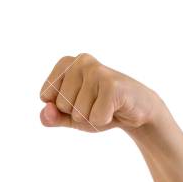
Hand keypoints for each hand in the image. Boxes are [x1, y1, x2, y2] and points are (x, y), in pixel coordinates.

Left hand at [38, 53, 161, 132]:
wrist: (136, 110)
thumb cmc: (99, 109)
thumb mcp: (70, 116)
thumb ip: (52, 117)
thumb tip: (46, 111)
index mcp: (66, 63)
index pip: (45, 96)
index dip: (62, 107)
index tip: (80, 100)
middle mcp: (80, 61)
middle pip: (61, 105)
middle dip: (77, 114)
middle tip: (96, 103)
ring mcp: (97, 70)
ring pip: (78, 113)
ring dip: (91, 118)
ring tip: (105, 105)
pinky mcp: (112, 84)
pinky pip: (95, 117)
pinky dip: (104, 120)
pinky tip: (115, 108)